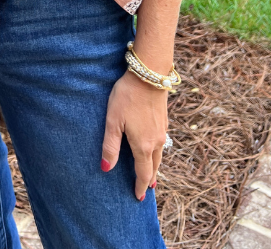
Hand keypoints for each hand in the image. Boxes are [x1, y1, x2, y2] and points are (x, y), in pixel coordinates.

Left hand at [101, 69, 167, 199]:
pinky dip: (157, 153)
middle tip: (145, 190)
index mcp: (144, 145)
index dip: (140, 186)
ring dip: (154, 167)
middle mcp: (156, 141)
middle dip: (148, 179)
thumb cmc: (127, 97)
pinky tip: (153, 149)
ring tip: (150, 174)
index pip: (143, 173)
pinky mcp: (163, 120)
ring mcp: (162, 130)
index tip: (138, 197)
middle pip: (154, 167)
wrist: (149, 74)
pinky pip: (161, 143)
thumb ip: (110, 146)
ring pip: (159, 155)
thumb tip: (106, 169)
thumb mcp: (113, 121)